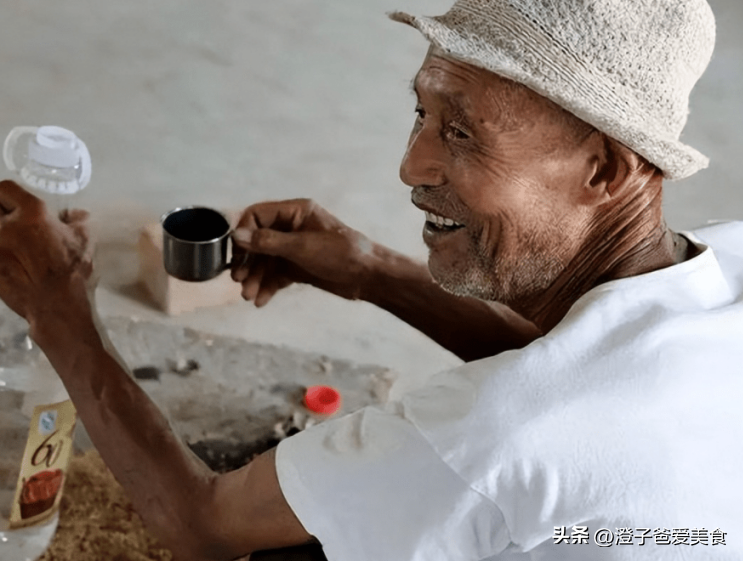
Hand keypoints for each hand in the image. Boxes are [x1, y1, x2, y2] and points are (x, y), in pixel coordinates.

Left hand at [0, 180, 94, 328]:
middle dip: (0, 211)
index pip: (5, 188)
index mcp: (32, 213)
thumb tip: (73, 214)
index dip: (8, 193)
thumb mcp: (86, 240)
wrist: (55, 304)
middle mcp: (6, 226)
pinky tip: (9, 259)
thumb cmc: (71, 271)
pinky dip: (0, 252)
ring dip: (0, 233)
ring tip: (9, 241)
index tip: (12, 200)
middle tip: (8, 219)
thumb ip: (79, 220)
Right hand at [231, 199, 375, 305]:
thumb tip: (236, 235)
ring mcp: (295, 248)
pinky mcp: (299, 267)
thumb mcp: (301, 247)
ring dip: (256, 278)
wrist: (369, 277)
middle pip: (258, 241)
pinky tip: (261, 301)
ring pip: (266, 261)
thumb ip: (267, 242)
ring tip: (249, 296)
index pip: (257, 216)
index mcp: (296, 212)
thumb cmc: (340, 254)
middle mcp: (293, 227)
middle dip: (248, 262)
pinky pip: (277, 275)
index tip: (236, 255)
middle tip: (239, 280)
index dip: (243, 234)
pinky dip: (268, 286)